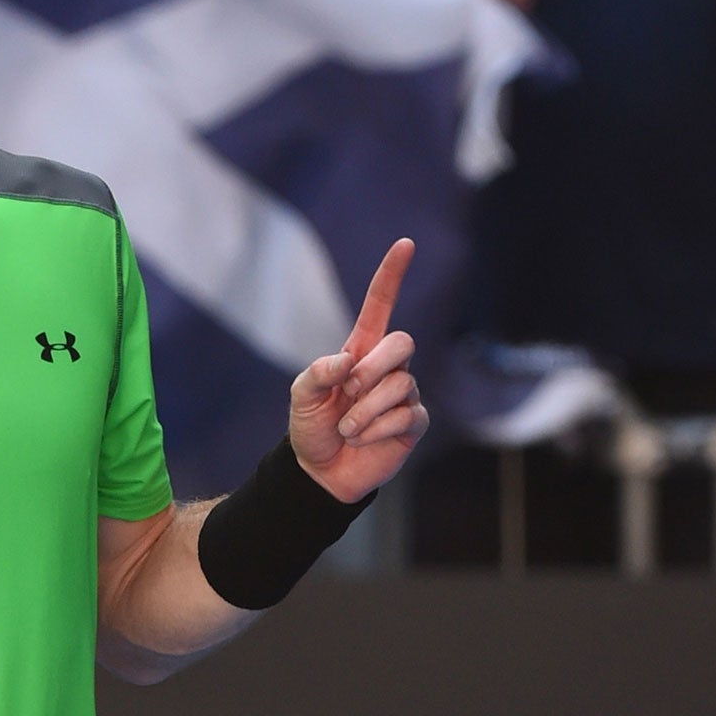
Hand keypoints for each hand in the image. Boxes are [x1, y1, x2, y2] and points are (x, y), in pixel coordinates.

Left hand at [289, 238, 428, 502]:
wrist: (321, 471)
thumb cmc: (311, 428)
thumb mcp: (301, 397)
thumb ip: (317, 373)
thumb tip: (348, 361)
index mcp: (359, 352)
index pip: (380, 306)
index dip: (391, 276)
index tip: (405, 243)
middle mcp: (386, 369)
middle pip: (403, 343)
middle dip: (374, 368)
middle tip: (348, 393)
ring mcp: (404, 395)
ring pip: (401, 385)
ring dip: (365, 410)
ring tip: (347, 427)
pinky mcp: (414, 423)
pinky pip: (405, 415)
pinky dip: (375, 429)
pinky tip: (362, 439)